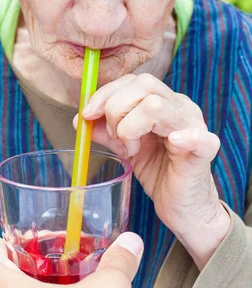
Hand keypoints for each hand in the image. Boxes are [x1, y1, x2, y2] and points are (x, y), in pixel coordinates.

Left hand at [77, 73, 230, 269]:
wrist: (182, 207)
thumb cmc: (158, 173)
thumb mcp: (126, 148)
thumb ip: (107, 131)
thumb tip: (81, 119)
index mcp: (164, 101)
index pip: (133, 80)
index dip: (105, 93)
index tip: (86, 115)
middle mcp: (181, 107)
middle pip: (144, 84)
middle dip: (115, 109)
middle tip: (115, 138)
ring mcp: (195, 125)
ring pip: (156, 105)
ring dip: (131, 128)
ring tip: (132, 150)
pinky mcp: (205, 150)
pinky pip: (197, 136)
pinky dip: (183, 137)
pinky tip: (173, 144)